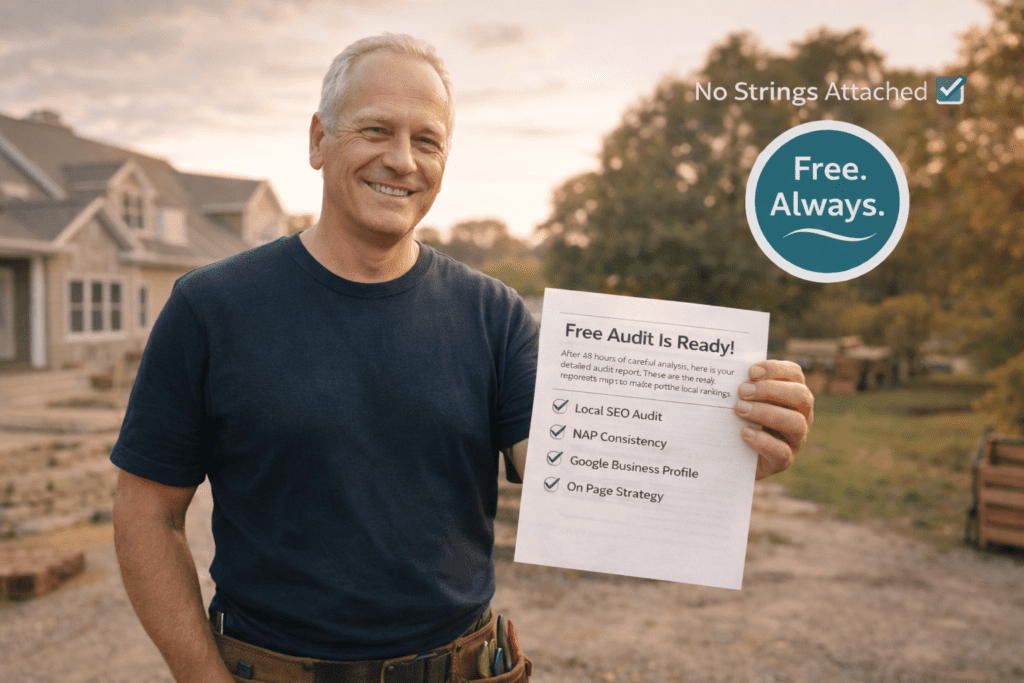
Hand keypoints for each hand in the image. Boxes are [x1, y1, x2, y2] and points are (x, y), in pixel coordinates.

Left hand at [734, 360, 813, 479]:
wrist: (733, 456)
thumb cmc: (738, 418)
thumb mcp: (742, 399)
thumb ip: (742, 385)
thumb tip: (729, 371)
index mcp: (792, 393)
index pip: (795, 373)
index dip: (775, 369)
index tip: (751, 371)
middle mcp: (801, 414)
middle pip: (801, 396)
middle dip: (770, 390)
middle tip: (742, 391)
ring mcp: (796, 439)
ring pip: (795, 423)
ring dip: (766, 413)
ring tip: (740, 409)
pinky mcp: (783, 461)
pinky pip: (782, 452)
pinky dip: (763, 441)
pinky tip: (745, 432)